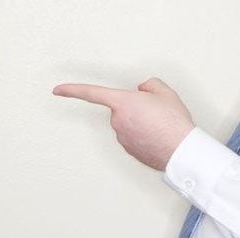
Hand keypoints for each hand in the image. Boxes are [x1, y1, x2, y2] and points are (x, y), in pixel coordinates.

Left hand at [53, 78, 194, 170]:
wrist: (181, 150)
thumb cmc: (173, 123)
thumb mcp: (164, 92)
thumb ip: (149, 84)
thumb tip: (142, 90)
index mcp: (122, 103)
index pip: (91, 93)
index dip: (72, 90)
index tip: (58, 90)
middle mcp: (117, 121)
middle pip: (120, 108)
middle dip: (134, 106)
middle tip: (155, 110)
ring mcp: (122, 137)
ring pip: (127, 122)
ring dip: (140, 121)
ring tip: (160, 125)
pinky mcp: (128, 149)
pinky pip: (132, 136)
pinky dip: (142, 134)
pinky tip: (157, 135)